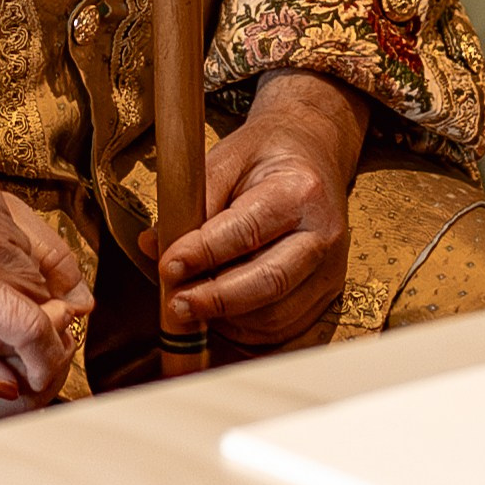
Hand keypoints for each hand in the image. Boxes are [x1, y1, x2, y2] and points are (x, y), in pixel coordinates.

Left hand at [144, 69, 368, 346]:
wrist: (314, 153)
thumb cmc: (264, 157)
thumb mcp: (225, 158)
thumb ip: (190, 201)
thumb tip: (153, 245)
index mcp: (299, 191)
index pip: (247, 231)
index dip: (203, 253)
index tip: (168, 266)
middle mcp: (323, 234)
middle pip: (269, 282)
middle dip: (216, 300)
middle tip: (175, 304)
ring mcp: (330, 268)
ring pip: (277, 315)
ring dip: (227, 320)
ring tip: (191, 307)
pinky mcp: (327, 292)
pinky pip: (285, 328)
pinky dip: (246, 330)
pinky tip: (218, 316)